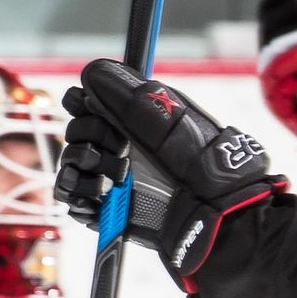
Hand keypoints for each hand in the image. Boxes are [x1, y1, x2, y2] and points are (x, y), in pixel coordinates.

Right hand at [55, 62, 285, 284]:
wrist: (224, 227)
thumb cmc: (213, 173)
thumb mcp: (179, 126)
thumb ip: (137, 99)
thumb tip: (94, 70)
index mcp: (141, 123)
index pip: (92, 102)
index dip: (84, 102)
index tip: (89, 106)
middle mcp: (127, 149)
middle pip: (78, 130)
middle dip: (87, 134)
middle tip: (118, 150)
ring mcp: (118, 182)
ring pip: (72, 163)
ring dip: (80, 163)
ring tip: (114, 175)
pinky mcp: (112, 212)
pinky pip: (75, 199)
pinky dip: (76, 193)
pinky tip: (96, 195)